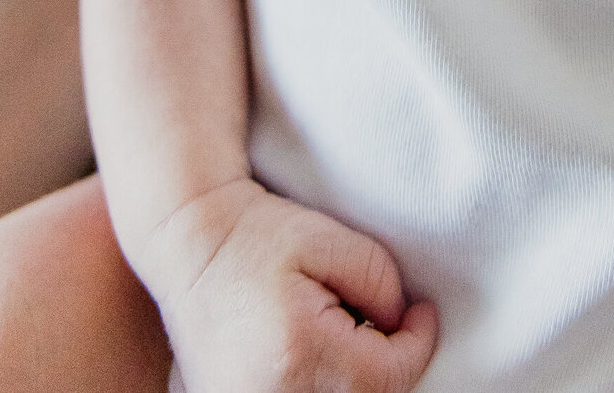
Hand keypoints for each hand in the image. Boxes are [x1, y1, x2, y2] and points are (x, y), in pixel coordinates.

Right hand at [150, 177, 436, 392]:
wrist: (191, 246)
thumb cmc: (261, 236)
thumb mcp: (332, 240)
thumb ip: (380, 282)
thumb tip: (397, 322)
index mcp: (300, 353)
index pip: (388, 377)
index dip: (418, 344)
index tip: (422, 313)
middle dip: (386, 364)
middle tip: (385, 321)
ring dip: (355, 379)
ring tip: (346, 333)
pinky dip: (322, 385)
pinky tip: (319, 354)